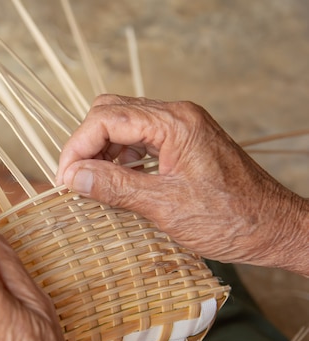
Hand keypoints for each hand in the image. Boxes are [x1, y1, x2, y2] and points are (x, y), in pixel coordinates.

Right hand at [56, 95, 307, 274]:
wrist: (275, 228)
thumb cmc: (231, 219)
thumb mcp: (165, 206)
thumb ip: (115, 187)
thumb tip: (72, 177)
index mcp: (174, 123)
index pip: (106, 118)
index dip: (78, 146)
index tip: (65, 179)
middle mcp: (177, 115)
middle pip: (110, 112)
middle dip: (85, 143)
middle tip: (74, 179)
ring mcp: (181, 126)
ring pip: (122, 122)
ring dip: (100, 150)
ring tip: (90, 182)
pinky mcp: (183, 141)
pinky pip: (139, 137)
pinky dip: (119, 155)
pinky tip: (115, 179)